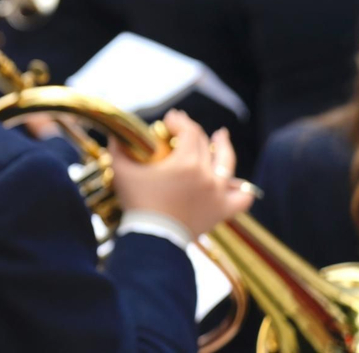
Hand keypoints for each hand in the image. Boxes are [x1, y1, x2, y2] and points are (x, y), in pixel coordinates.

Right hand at [112, 110, 253, 237]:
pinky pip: (242, 197)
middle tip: (180, 128)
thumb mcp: (122, 172)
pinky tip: (234, 181)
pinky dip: (242, 188)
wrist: (153, 239)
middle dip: (192, 132)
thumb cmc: (137, 203)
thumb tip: (116, 134)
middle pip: (204, 144)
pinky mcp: (222, 210)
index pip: (189, 131)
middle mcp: (207, 175)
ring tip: (221, 137)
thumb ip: (118, 149)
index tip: (170, 118)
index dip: (180, 121)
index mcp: (186, 162)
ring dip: (224, 147)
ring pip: (227, 163)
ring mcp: (218, 193)